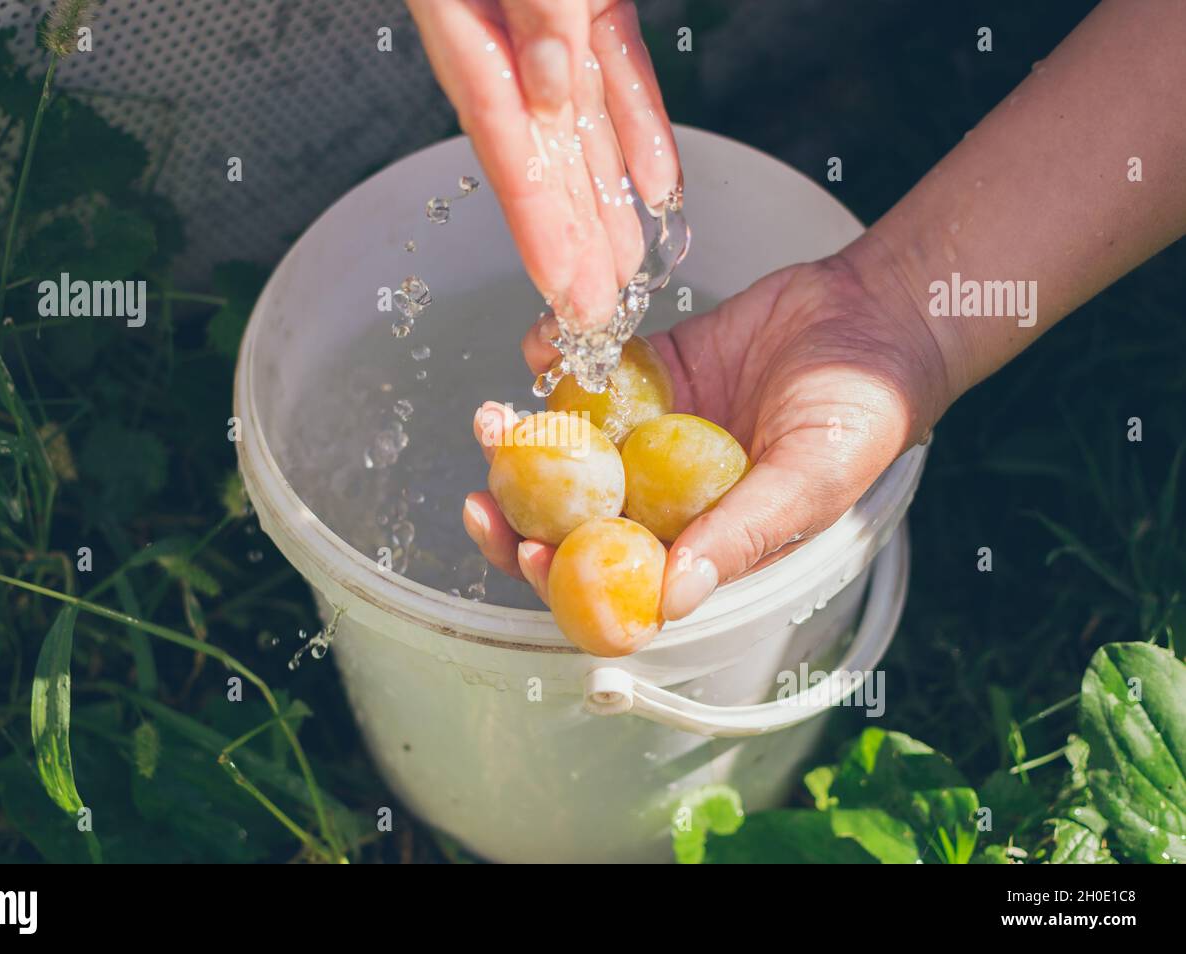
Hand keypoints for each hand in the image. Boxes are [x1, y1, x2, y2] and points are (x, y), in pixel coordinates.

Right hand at [407, 0, 681, 328]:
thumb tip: (546, 88)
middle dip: (571, 238)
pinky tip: (655, 181)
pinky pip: (616, 67)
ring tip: (625, 268)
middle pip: (542, 151)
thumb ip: (534, 10)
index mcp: (463, 14)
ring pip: (582, 124)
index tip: (559, 286)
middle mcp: (503, 29)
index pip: (503, 138)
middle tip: (591, 311)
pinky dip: (637, 123)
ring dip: (606, 199)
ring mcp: (549, 18)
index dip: (534, 222)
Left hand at [462, 247, 952, 618]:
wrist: (878, 317)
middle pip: (569, 520)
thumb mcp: (807, 483)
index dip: (560, 577)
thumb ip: (740, 537)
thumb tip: (671, 602)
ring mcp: (646, 433)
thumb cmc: (861, 416)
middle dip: (517, 514)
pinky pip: (587, 376)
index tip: (527, 553)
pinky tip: (537, 353)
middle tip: (479, 496)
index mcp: (695, 539)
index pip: (612, 578)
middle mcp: (660, 494)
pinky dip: (554, 366)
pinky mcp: (645, 371)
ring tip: (492, 419)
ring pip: (566, 451)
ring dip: (522, 443)